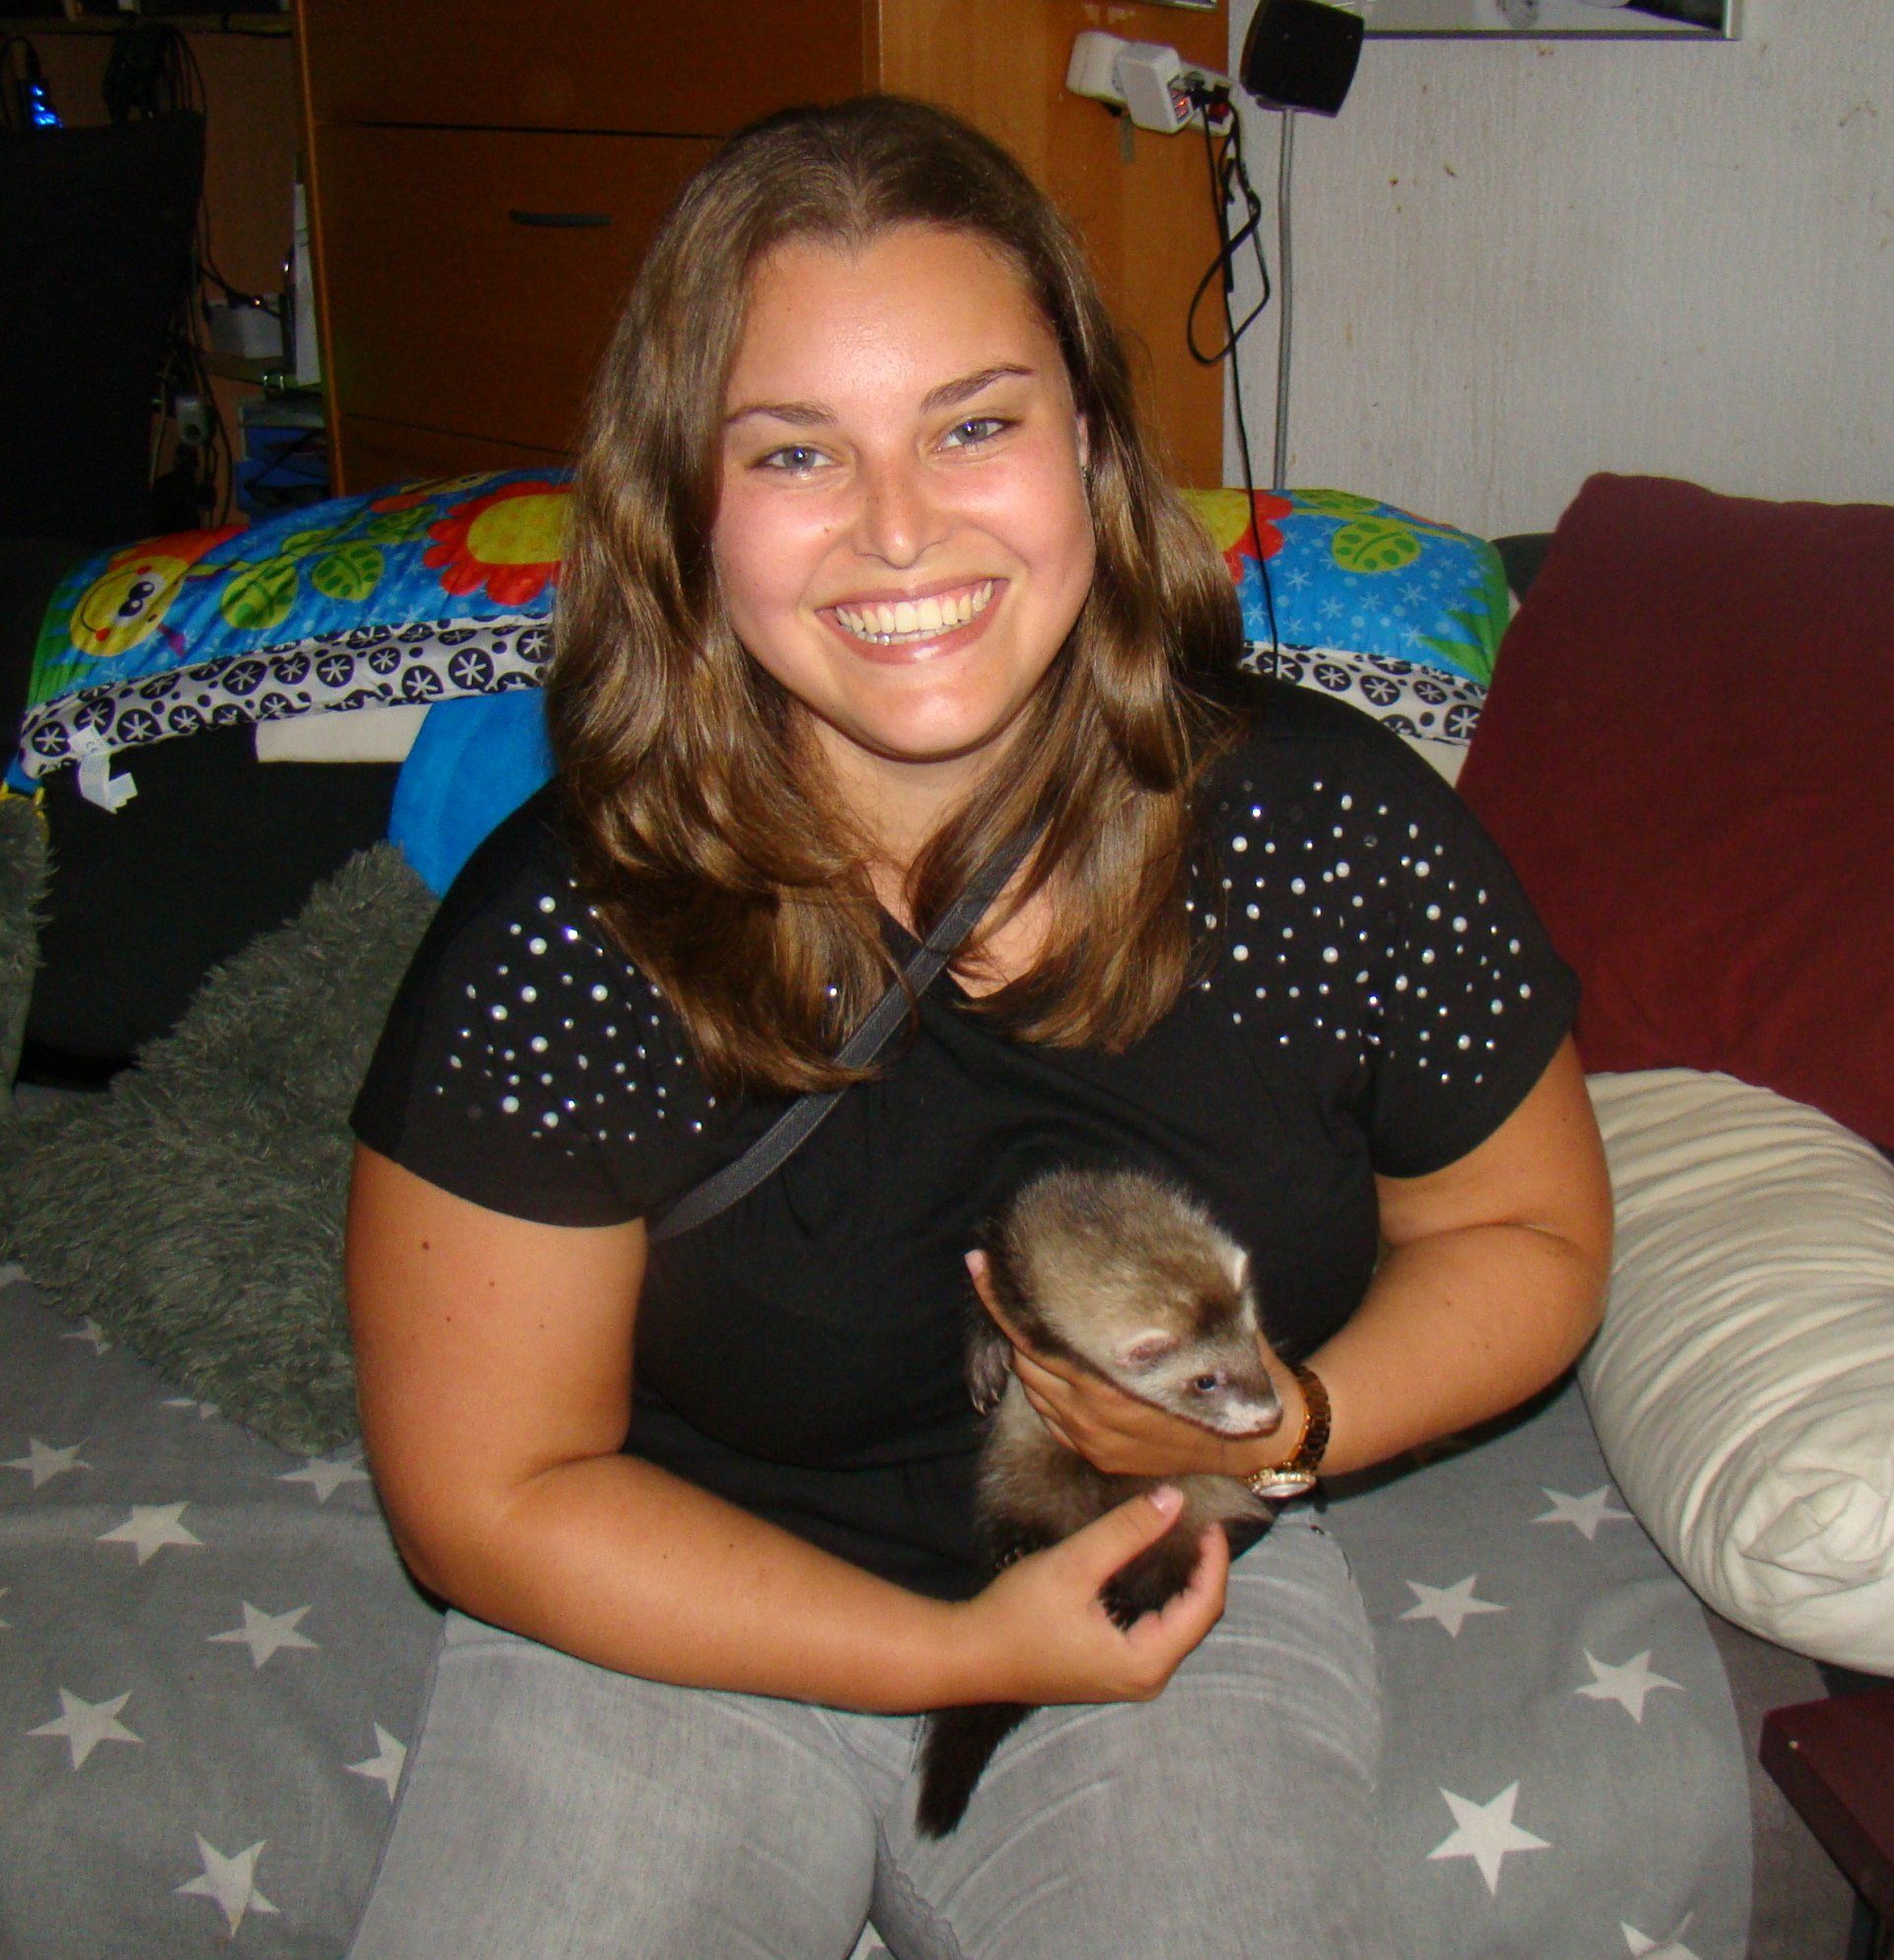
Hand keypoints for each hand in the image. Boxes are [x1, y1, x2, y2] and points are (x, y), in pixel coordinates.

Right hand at [952, 1485, 1229, 1705]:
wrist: (970, 1656)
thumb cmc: (1018, 1614)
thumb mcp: (1074, 1564)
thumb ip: (1127, 1531)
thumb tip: (1175, 1500)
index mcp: (1145, 1661)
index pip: (1204, 1609)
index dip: (1214, 1562)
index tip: (1210, 1521)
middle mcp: (1146, 1679)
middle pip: (1196, 1621)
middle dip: (1203, 1572)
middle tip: (1200, 1524)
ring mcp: (1129, 1679)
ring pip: (1177, 1627)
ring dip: (1184, 1584)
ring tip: (1183, 1538)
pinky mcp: (1112, 1670)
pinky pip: (1156, 1632)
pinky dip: (1163, 1599)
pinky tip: (1155, 1567)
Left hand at [965, 1251, 1298, 1479]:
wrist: (1256, 1446)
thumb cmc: (1238, 1376)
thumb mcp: (1215, 1326)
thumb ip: (1192, 1295)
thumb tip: (1196, 1245)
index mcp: (1109, 1383)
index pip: (1033, 1336)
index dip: (1000, 1300)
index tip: (978, 1263)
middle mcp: (1088, 1414)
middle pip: (1026, 1359)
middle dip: (1017, 1325)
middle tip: (1012, 1289)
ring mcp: (1088, 1438)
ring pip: (1034, 1389)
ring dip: (1032, 1358)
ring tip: (1044, 1327)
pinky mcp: (1095, 1454)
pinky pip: (1051, 1417)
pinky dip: (1049, 1390)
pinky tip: (1065, 1369)